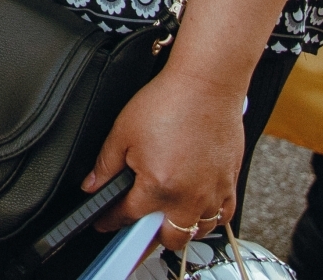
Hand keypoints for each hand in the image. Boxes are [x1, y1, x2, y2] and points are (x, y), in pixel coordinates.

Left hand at [83, 67, 245, 252]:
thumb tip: (91, 185)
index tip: (105, 222)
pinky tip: (198, 209)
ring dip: (181, 228)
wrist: (205, 84)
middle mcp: (188, 197)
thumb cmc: (167, 101)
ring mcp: (212, 192)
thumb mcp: (123, 132)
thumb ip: (105, 165)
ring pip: (197, 231)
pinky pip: (224, 216)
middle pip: (168, 238)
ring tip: (166, 216)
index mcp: (158, 186)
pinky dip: (210, 218)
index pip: (128, 217)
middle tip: (137, 224)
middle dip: (148, 235)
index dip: (111, 221)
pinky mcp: (230, 182)